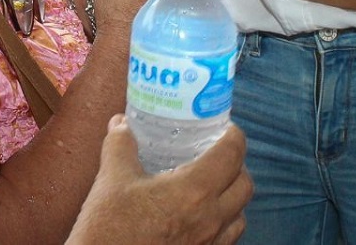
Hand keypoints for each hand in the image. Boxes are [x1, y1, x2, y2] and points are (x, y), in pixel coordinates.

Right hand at [66, 115, 251, 244]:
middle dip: (237, 164)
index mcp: (193, 192)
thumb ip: (120, 144)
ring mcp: (209, 244)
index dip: (234, 136)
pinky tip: (200, 216)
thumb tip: (122, 123)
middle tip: (217, 152)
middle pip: (245, 185)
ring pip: (241, 215)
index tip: (225, 127)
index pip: (231, 156)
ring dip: (233, 195)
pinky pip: (227, 238)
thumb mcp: (111, 178)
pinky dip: (224, 221)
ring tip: (212, 184)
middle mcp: (210, 219)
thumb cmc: (110, 227)